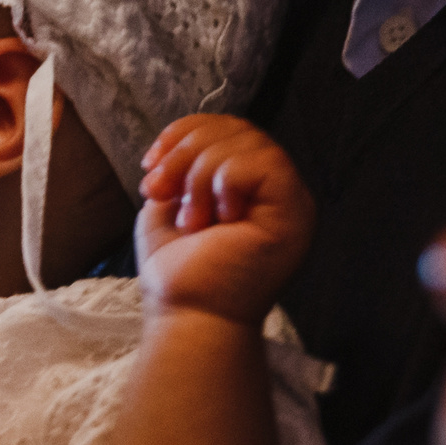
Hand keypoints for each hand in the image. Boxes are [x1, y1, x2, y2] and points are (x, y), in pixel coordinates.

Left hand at [135, 115, 315, 323]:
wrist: (188, 316)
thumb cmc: (179, 273)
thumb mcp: (171, 205)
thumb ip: (184, 167)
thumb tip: (183, 140)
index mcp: (250, 187)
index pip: (228, 130)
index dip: (185, 133)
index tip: (149, 164)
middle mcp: (275, 190)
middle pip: (236, 128)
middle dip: (185, 153)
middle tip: (159, 191)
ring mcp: (290, 200)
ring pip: (247, 141)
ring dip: (199, 174)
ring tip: (191, 219)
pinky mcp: (296, 210)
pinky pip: (262, 162)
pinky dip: (225, 182)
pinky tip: (219, 219)